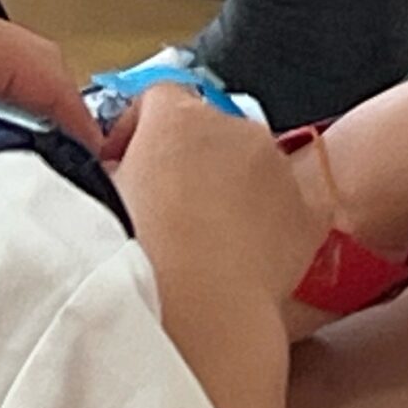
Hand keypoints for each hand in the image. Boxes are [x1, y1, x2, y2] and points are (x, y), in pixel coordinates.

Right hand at [114, 88, 320, 318]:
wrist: (201, 310)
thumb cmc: (142, 259)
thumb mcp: (101, 200)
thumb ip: (113, 172)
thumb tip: (119, 177)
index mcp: (179, 120)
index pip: (158, 96)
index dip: (138, 128)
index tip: (124, 162)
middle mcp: (236, 129)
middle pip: (208, 131)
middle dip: (187, 161)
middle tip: (163, 211)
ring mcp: (277, 166)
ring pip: (251, 167)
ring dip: (230, 191)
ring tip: (203, 244)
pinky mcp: (305, 209)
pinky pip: (283, 206)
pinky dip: (266, 226)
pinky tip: (241, 262)